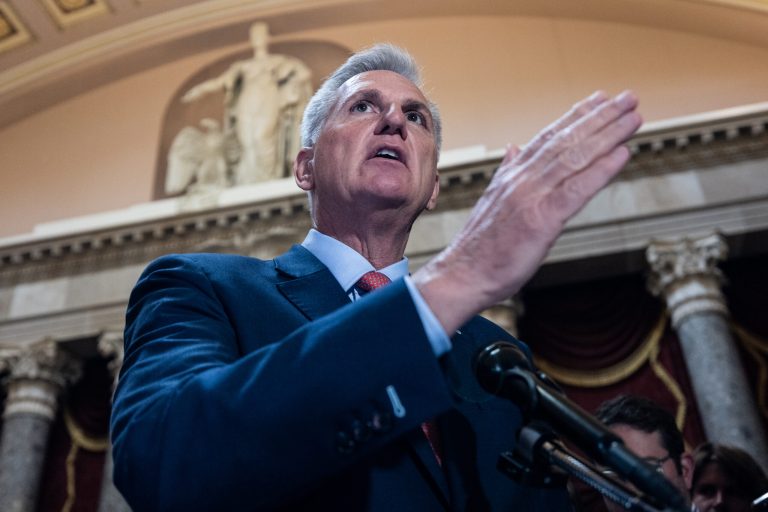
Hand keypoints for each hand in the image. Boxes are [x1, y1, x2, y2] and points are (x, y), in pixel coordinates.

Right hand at [414, 90, 641, 333]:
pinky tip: (622, 154)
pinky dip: (600, 170)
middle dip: (600, 117)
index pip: (548, 138)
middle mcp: (522, 180)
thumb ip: (508, 173)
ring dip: (607, 135)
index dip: (576, 116)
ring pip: (574, 158)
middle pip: (566, 141)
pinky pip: (576, 190)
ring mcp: (530, 198)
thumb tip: (513, 149)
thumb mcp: (493, 202)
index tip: (600, 99)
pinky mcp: (541, 221)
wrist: (462, 275)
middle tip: (628, 98)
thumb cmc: (481, 247)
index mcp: (512, 176)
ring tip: (633, 117)